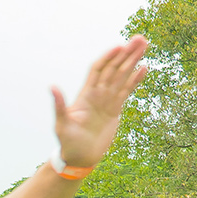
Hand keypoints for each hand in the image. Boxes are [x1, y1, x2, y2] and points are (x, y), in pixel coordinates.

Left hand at [51, 37, 149, 171]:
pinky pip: (127, 91)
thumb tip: (52, 87)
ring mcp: (107, 100)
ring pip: (122, 76)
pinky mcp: (115, 109)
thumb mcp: (61, 124)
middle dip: (126, 53)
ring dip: (133, 61)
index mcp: (86, 94)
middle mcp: (98, 94)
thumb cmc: (67, 143)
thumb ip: (60, 105)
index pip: (98, 69)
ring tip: (144, 45)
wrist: (79, 158)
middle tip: (140, 39)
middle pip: (114, 68)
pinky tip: (144, 68)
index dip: (108, 57)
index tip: (120, 46)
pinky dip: (135, 80)